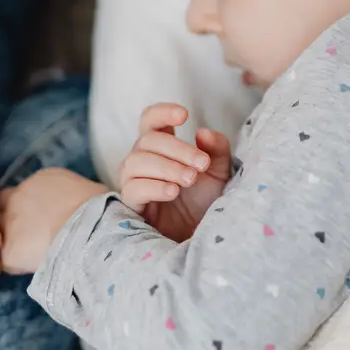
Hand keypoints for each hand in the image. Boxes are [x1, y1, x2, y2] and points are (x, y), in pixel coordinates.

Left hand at [0, 168, 109, 274]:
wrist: (91, 234)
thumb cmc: (100, 212)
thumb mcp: (88, 191)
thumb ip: (72, 195)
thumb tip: (78, 205)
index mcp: (41, 179)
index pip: (23, 190)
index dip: (28, 206)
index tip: (39, 218)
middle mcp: (18, 196)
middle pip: (1, 206)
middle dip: (10, 219)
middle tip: (27, 236)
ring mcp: (8, 223)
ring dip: (8, 241)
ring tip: (28, 255)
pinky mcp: (7, 251)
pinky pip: (5, 260)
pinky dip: (15, 264)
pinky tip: (29, 268)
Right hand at [119, 103, 232, 243]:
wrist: (201, 237)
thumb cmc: (205, 202)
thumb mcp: (219, 173)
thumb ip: (216, 149)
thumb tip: (202, 132)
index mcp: (162, 148)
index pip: (150, 120)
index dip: (162, 112)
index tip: (184, 115)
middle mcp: (143, 161)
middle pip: (147, 140)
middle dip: (177, 149)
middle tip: (201, 164)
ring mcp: (133, 183)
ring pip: (136, 162)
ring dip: (166, 167)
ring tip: (190, 179)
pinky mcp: (131, 206)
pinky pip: (133, 189)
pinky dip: (154, 187)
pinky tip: (173, 191)